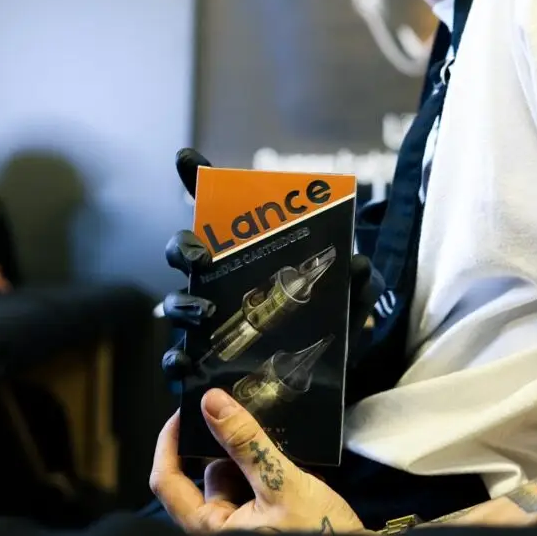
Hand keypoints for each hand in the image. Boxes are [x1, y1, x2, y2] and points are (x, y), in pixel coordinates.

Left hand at [150, 388, 364, 533]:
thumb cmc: (319, 534)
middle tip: (256, 428)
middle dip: (232, 448)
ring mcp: (245, 524)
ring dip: (257, 456)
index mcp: (210, 527)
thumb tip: (212, 404)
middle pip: (208, 473)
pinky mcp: (268, 520)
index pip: (167, 480)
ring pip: (237, 475)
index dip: (169, 442)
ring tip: (283, 450)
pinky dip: (273, 468)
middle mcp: (222, 527)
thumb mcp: (281, 483)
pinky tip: (297, 464)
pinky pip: (259, 484)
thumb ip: (246, 443)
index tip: (184, 411)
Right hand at [158, 149, 382, 388]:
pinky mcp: (205, 362)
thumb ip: (361, 282)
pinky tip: (186, 362)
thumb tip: (359, 265)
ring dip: (183, 304)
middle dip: (183, 247)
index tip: (186, 158)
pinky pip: (177, 358)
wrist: (330, 378)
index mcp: (251, 254)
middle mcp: (220, 281)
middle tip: (202, 256)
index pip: (217, 211)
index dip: (196, 179)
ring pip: (175, 304)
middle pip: (182, 252)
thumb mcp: (352, 300)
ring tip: (205, 313)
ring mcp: (208, 321)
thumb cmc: (331, 323)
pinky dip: (176, 361)